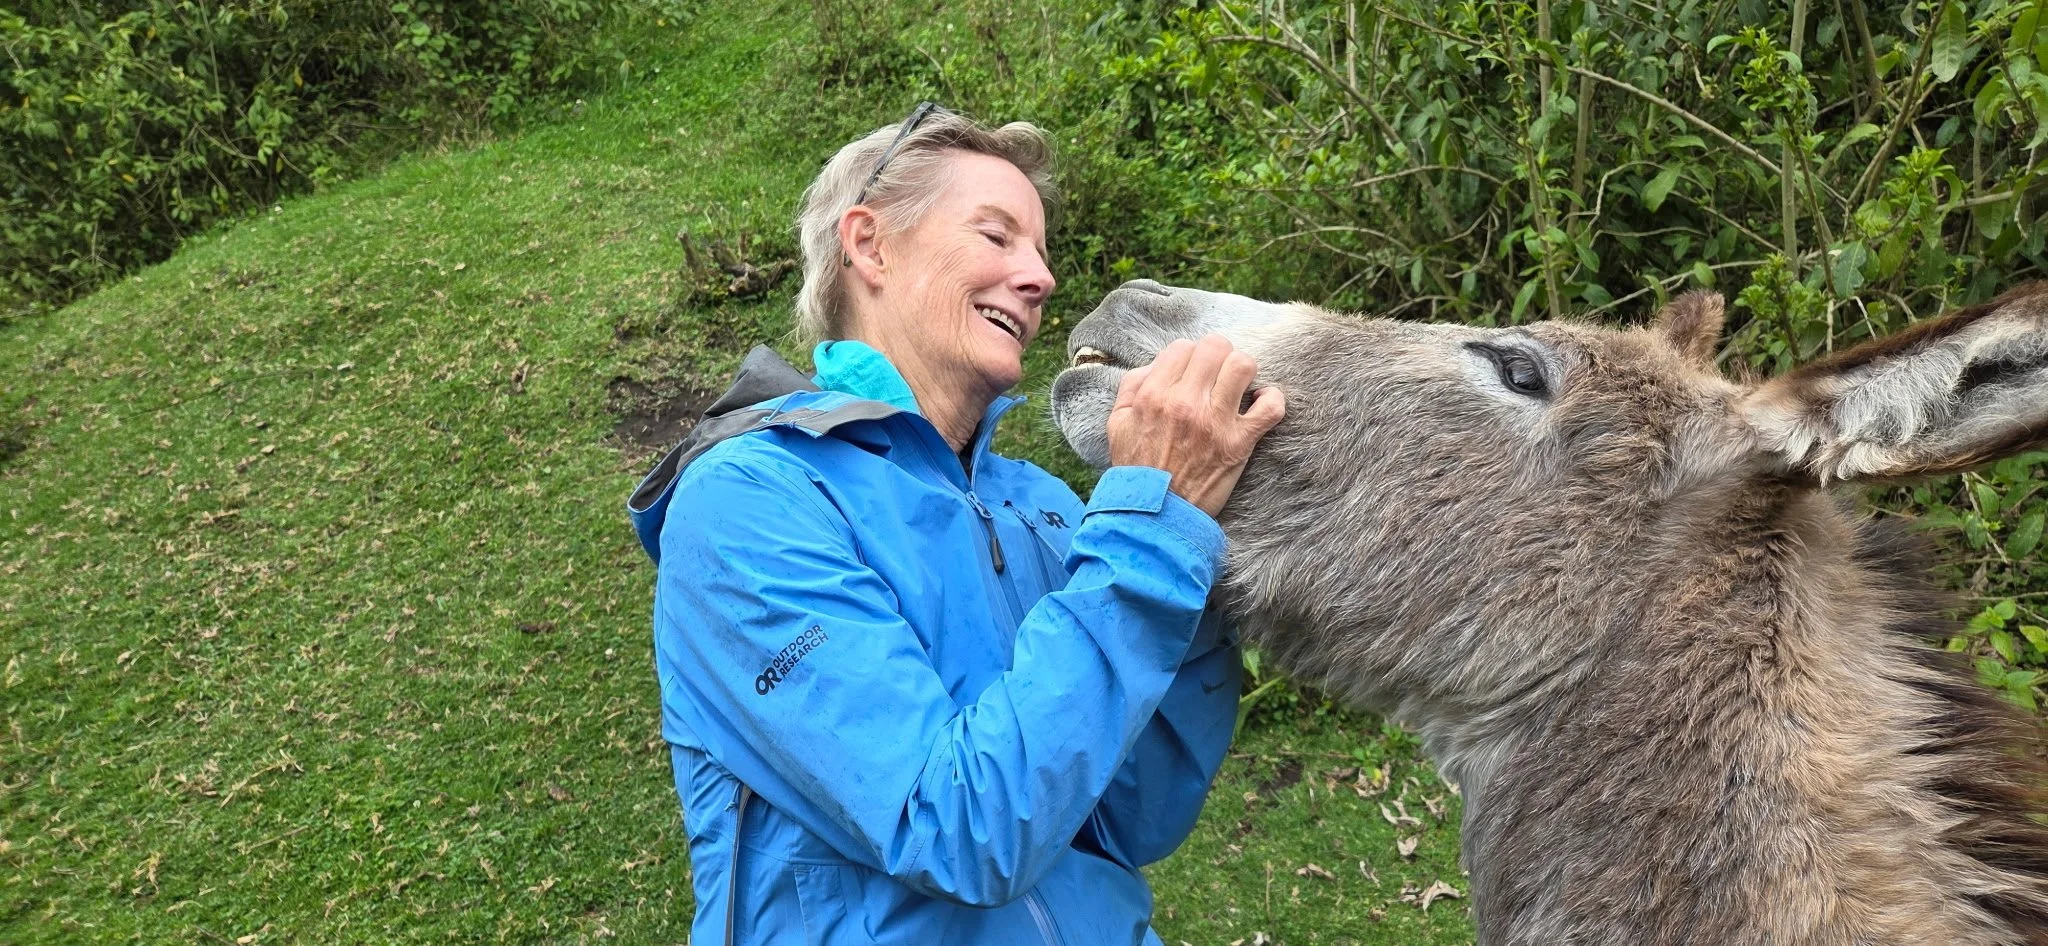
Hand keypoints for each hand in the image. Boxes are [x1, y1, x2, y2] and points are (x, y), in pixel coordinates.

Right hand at [1105, 335, 1286, 517]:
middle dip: (1217, 357)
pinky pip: (1271, 407)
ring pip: (1243, 365)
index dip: (1188, 357)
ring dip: (1242, 372)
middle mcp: (1185, 403)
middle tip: (1215, 376)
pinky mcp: (1239, 444)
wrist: (1155, 515)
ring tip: (1237, 386)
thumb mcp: (1118, 422)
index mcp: (1154, 395)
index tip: (1190, 374)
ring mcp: (1215, 422)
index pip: (1183, 347)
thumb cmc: (1137, 468)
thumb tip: (1158, 364)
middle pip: (1215, 347)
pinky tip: (1260, 403)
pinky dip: (1272, 400)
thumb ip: (1133, 386)